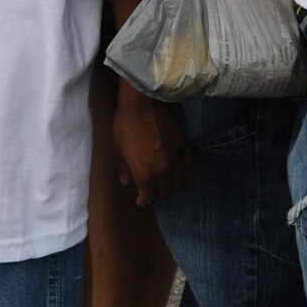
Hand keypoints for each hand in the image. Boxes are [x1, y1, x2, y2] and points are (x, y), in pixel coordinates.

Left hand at [112, 87, 192, 205]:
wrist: (141, 105)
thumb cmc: (125, 127)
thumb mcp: (117, 151)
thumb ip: (122, 170)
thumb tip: (126, 182)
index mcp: (145, 175)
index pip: (149, 199)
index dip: (144, 201)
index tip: (140, 199)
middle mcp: (163, 171)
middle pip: (166, 192)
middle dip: (158, 193)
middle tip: (152, 188)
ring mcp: (176, 159)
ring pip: (180, 182)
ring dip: (173, 184)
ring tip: (167, 179)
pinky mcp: (183, 146)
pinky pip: (189, 164)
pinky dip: (184, 168)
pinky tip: (178, 164)